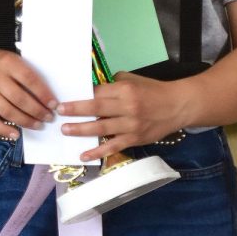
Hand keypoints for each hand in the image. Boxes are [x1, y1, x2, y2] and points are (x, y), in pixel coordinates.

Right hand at [0, 48, 57, 139]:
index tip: (54, 105)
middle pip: (18, 97)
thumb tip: (48, 96)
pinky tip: (16, 134)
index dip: (42, 93)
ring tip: (38, 125)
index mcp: (7, 62)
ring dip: (24, 121)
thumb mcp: (13, 60)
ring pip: (6, 110)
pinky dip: (3, 130)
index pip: (28, 79)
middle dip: (36, 110)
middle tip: (48, 118)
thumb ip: (27, 73)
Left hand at [58, 72, 186, 161]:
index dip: (80, 96)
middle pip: (96, 108)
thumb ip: (113, 83)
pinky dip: (98, 152)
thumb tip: (92, 89)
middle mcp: (127, 107)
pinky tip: (83, 155)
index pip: (97, 92)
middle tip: (58, 112)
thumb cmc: (152, 91)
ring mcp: (130, 125)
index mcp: (125, 89)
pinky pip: (113, 146)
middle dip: (75, 110)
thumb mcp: (133, 80)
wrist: (178, 106)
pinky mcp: (134, 139)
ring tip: (65, 130)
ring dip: (81, 130)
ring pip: (101, 127)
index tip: (65, 99)